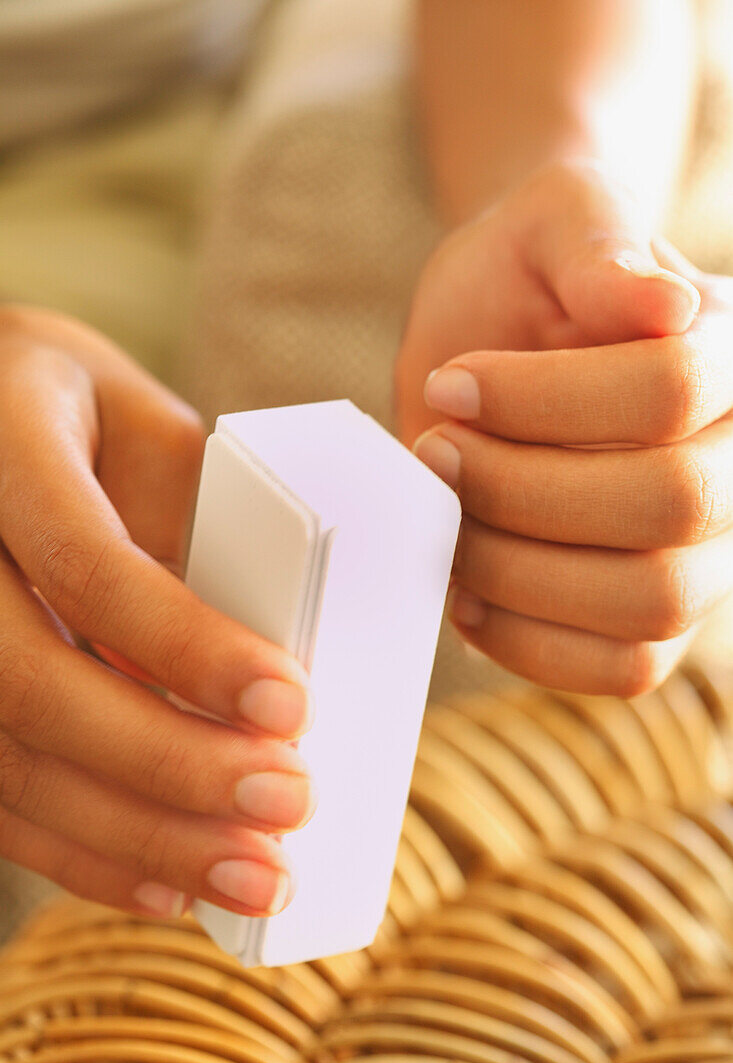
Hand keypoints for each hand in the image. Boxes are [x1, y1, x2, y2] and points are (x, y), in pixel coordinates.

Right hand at [0, 305, 316, 917]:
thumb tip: (281, 647)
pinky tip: (170, 886)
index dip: (186, 645)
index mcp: (6, 451)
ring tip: (251, 875)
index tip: (290, 705)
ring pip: (9, 762)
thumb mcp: (139, 421)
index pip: (87, 566)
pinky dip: (86, 854)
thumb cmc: (74, 412)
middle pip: (34, 686)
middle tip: (287, 804)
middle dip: (170, 764)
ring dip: (139, 838)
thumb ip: (193, 517)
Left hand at [395, 160, 732, 695]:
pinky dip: (533, 644)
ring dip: (519, 569)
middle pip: (669, 502)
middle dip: (521, 487)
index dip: (545, 398)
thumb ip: (601, 246)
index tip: (451, 383)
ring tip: (447, 524)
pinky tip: (467, 596)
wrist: (510, 333)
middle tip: (436, 454)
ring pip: (651, 599)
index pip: (672, 388)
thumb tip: (668, 308)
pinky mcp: (660, 617)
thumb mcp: (556, 220)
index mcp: (732, 352)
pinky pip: (627, 666)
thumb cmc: (533, 271)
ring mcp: (712, 551)